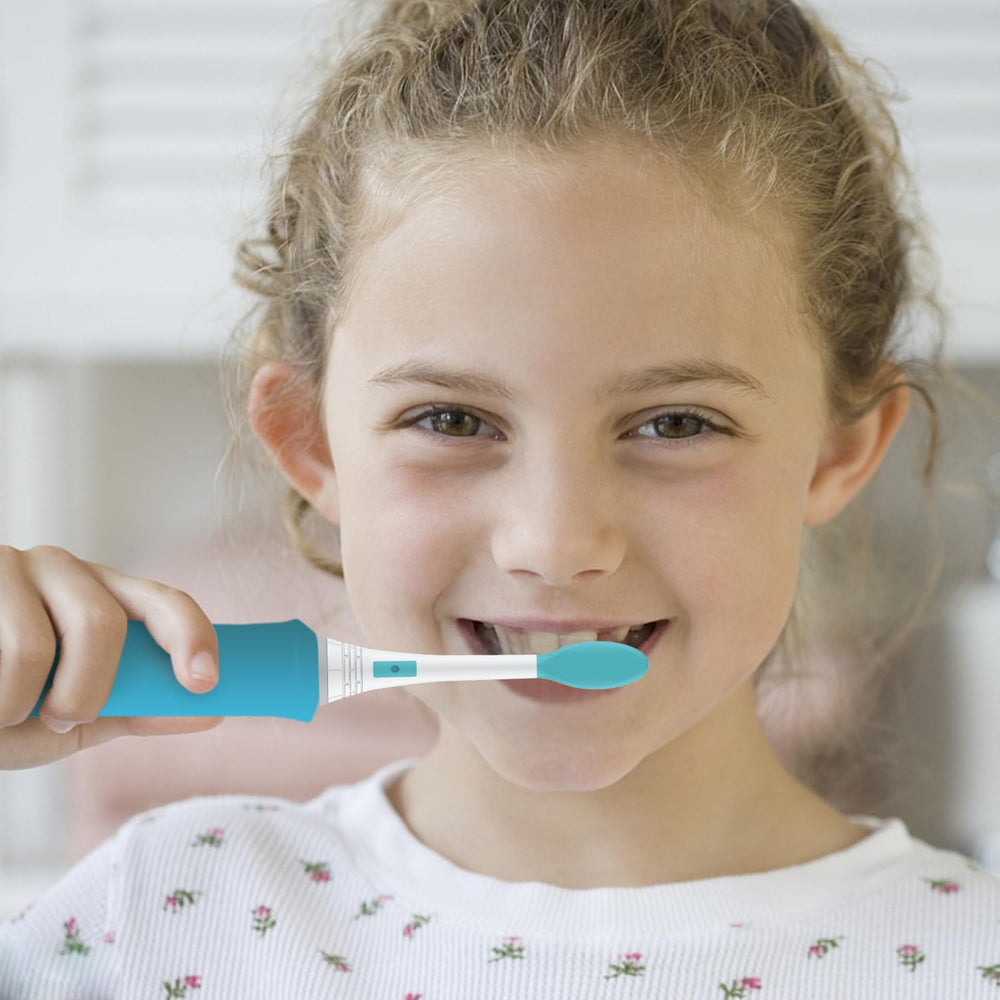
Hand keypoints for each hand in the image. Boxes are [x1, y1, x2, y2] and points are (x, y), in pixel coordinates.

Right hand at [0, 545, 222, 769]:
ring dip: (17, 702)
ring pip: (33, 644)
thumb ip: (136, 708)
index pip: (165, 601)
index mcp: (103, 595)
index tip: (204, 683)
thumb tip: (212, 713)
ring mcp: (7, 567)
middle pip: (101, 622)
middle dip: (85, 692)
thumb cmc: (4, 707)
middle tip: (59, 719)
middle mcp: (61, 569)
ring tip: (1, 710)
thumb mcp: (74, 715)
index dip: (191, 637)